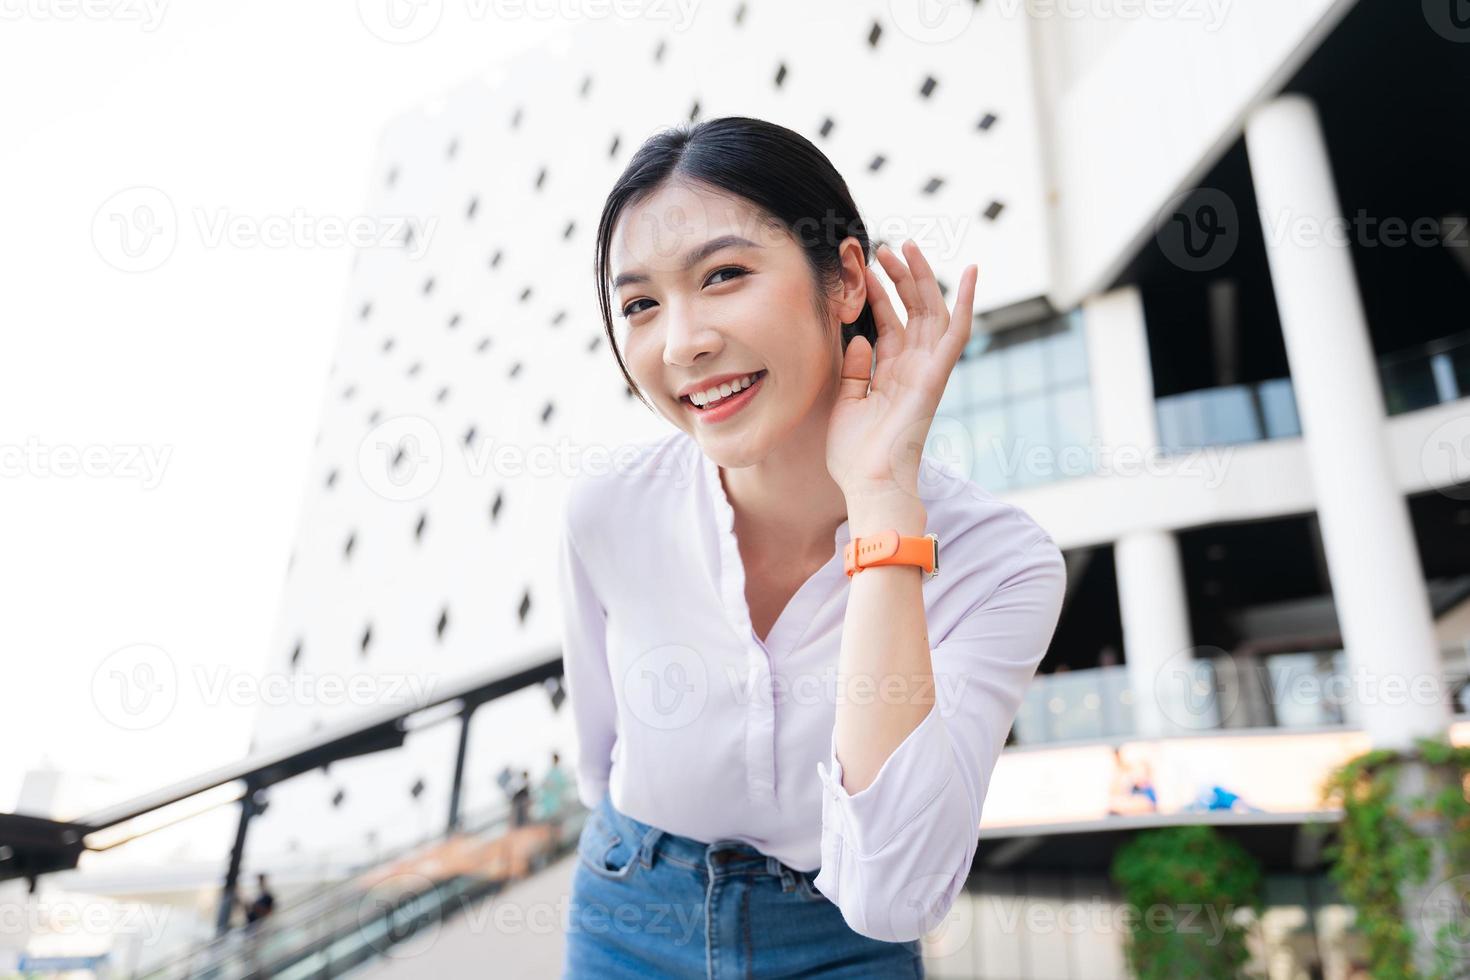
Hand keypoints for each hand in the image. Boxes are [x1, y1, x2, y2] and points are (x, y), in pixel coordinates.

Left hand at [826, 239, 975, 502]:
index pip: (888, 325)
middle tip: (885, 247)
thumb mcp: (845, 404)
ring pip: (931, 313)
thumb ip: (853, 371)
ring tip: (906, 247)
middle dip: (900, 278)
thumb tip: (859, 339)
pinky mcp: (937, 376)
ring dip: (922, 279)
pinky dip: (967, 303)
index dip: (876, 295)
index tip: (862, 268)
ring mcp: (927, 371)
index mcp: (891, 376)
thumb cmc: (855, 456)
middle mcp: (912, 370)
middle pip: (912, 312)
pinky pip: (957, 334)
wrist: (869, 484)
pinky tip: (971, 273)